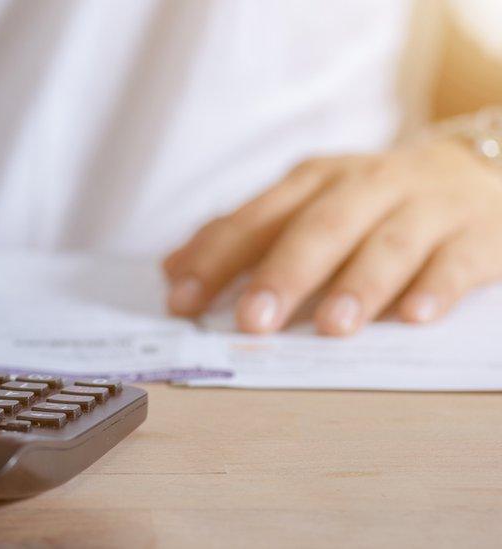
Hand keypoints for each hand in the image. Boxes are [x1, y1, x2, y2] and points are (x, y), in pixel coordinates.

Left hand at [163, 138, 501, 334]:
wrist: (478, 169)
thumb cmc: (372, 200)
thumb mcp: (306, 204)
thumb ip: (243, 236)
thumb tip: (171, 270)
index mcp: (313, 180)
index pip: (255, 219)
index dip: (215, 259)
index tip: (182, 300)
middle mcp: (365, 186)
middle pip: (319, 227)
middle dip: (283, 274)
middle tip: (253, 320)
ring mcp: (424, 207)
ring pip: (388, 243)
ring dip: (358, 284)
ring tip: (332, 326)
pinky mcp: (475, 234)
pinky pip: (456, 261)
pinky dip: (435, 288)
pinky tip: (414, 317)